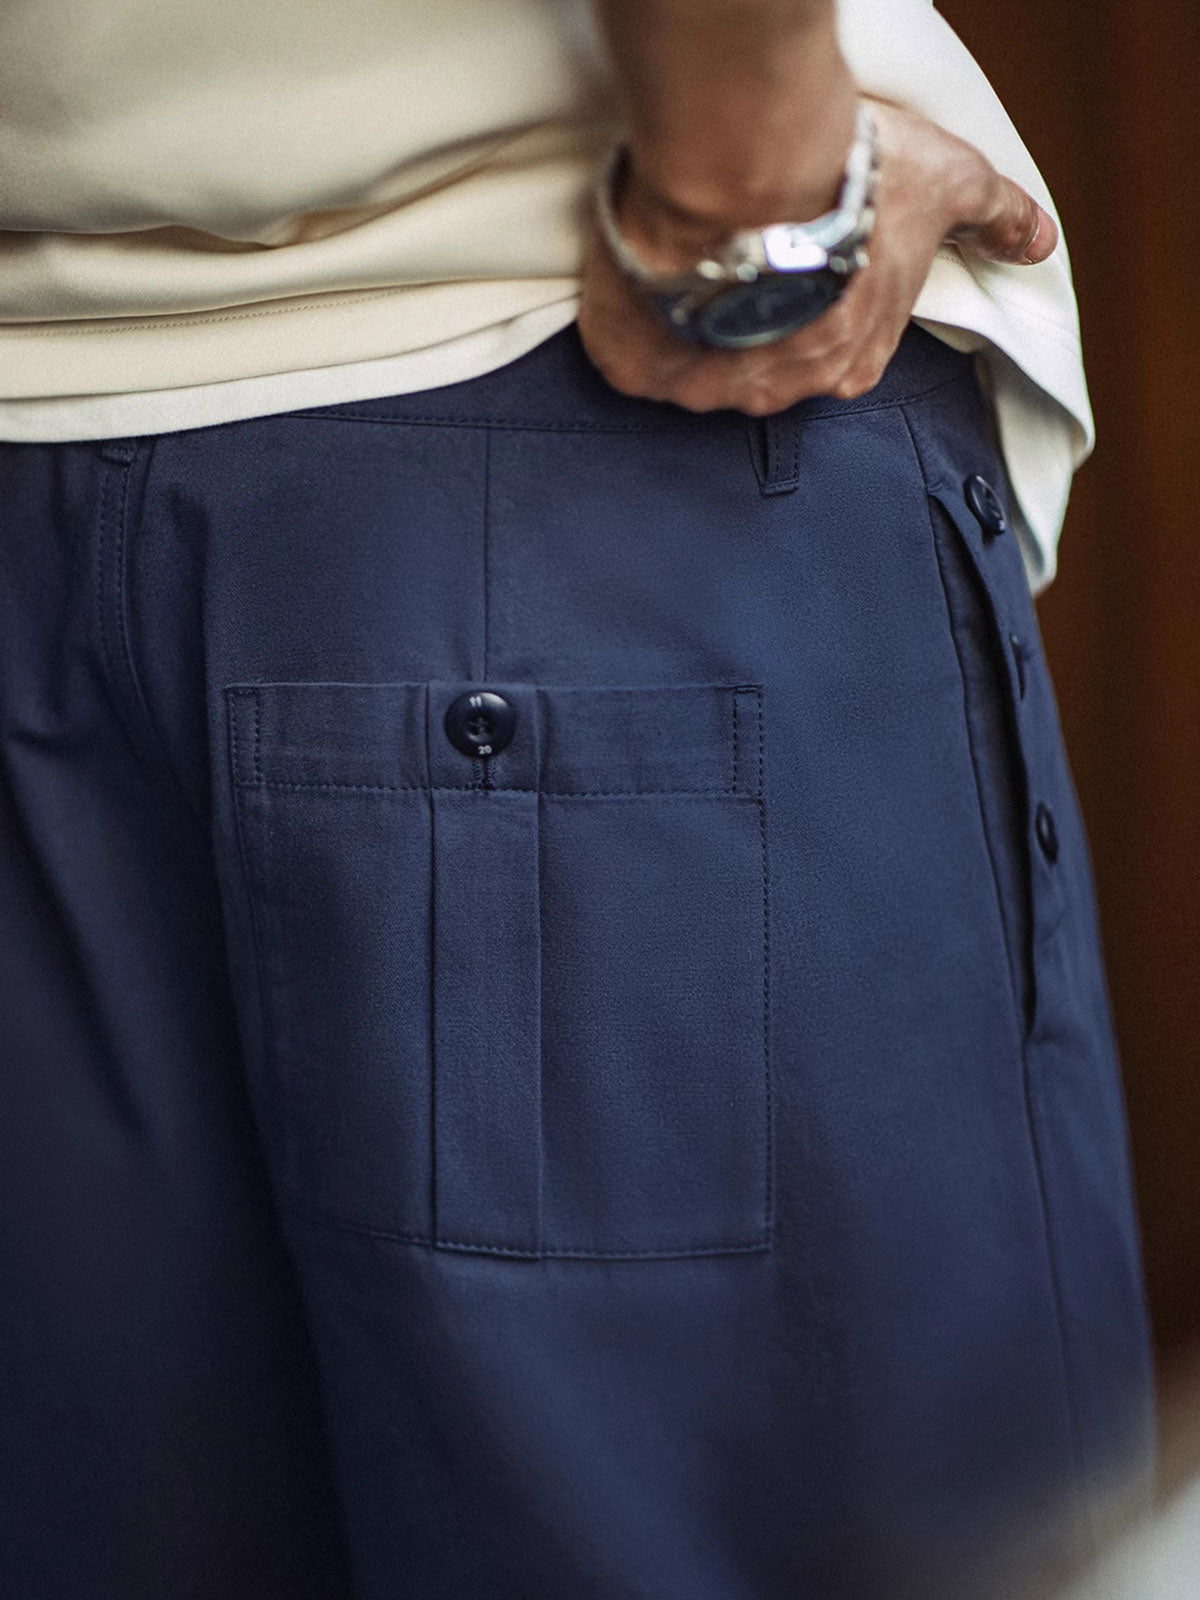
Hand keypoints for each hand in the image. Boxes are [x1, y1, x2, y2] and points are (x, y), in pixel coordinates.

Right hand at [577, 97, 1058, 415]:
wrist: (751, 171)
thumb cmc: (852, 184)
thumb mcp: (948, 188)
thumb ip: (994, 216)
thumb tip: (1038, 241)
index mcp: (850, 364)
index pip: (834, 349)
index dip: (815, 302)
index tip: (800, 261)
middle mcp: (778, 393)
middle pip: (759, 364)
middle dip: (749, 322)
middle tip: (739, 256)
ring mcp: (703, 387)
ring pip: (691, 365)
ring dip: (687, 326)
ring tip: (683, 265)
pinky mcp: (638, 367)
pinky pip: (630, 358)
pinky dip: (629, 327)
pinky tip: (637, 285)